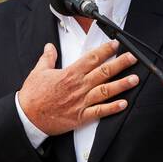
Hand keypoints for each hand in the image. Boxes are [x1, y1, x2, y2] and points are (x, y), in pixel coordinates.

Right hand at [17, 40, 137, 136]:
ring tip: (134, 79)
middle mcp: (78, 87)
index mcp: (69, 74)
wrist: (28, 117)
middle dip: (120, 63)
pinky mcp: (80, 117)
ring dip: (122, 84)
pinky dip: (112, 108)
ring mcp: (81, 102)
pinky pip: (99, 111)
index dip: (105, 50)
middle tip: (132, 58)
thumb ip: (47, 58)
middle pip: (104, 72)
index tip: (115, 44)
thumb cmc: (32, 96)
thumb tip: (49, 47)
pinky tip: (123, 103)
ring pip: (106, 91)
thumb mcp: (38, 72)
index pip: (92, 58)